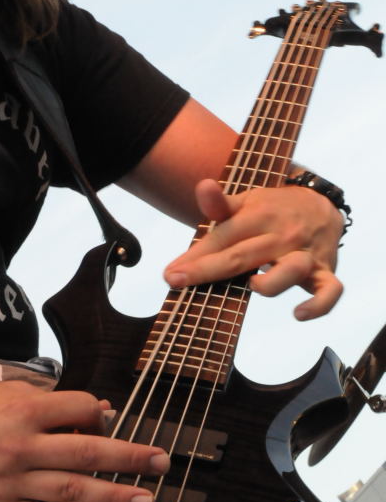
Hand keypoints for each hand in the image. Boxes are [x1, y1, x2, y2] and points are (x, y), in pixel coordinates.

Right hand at [0, 381, 169, 501]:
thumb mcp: (6, 392)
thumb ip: (50, 400)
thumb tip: (98, 412)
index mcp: (25, 409)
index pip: (81, 409)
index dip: (101, 414)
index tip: (112, 421)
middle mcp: (23, 445)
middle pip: (87, 452)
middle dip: (129, 458)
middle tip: (161, 462)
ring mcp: (13, 482)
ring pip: (72, 490)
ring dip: (113, 497)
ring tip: (146, 501)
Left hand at [163, 178, 343, 318]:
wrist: (320, 203)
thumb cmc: (272, 209)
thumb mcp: (247, 201)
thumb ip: (220, 203)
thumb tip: (202, 186)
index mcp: (258, 216)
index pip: (222, 237)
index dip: (195, 256)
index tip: (170, 273)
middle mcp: (281, 235)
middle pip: (244, 255)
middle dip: (208, 270)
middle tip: (177, 281)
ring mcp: (304, 254)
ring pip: (292, 269)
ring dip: (273, 281)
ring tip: (252, 288)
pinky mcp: (324, 271)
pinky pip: (331, 291)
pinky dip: (319, 305)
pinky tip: (298, 314)